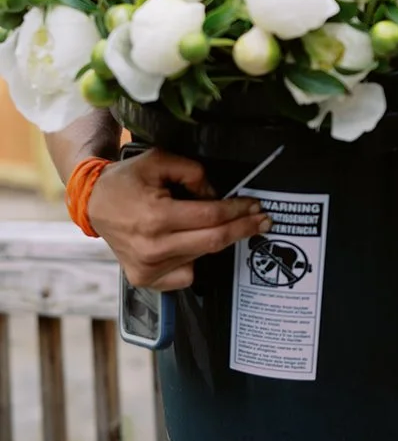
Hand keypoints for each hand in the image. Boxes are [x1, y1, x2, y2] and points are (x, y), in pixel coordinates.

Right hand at [88, 148, 269, 291]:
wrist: (93, 203)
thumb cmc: (126, 180)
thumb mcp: (159, 161)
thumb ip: (193, 172)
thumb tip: (216, 195)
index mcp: (155, 218)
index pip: (212, 217)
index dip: (239, 211)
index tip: (256, 206)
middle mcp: (152, 248)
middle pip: (214, 242)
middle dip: (243, 229)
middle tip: (262, 220)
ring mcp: (148, 268)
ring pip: (202, 257)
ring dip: (215, 240)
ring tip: (210, 224)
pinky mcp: (144, 279)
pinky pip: (185, 275)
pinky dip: (194, 259)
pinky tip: (186, 243)